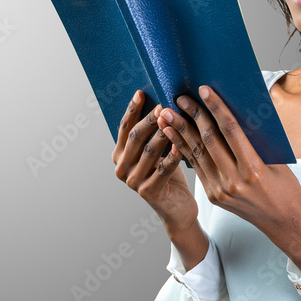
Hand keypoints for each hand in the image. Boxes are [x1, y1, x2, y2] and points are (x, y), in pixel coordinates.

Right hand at [112, 89, 197, 230]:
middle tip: (163, 106)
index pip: (124, 127)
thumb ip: (152, 132)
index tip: (141, 93)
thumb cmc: (168, 173)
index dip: (132, 110)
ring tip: (173, 120)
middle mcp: (121, 168)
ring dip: (162, 134)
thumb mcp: (157, 150)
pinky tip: (181, 147)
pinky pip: (162, 170)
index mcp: (119, 155)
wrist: (177, 207)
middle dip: (149, 119)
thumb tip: (160, 102)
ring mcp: (133, 181)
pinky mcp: (148, 192)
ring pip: (149, 152)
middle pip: (135, 137)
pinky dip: (172, 157)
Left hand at [158, 85, 300, 270]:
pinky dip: (182, 148)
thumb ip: (255, 139)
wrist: (283, 221)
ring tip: (167, 114)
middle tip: (180, 98)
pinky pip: (196, 166)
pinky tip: (173, 134)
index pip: (231, 131)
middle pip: (209, 140)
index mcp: (253, 168)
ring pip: (197, 153)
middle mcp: (234, 180)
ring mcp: (220, 190)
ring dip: (180, 131)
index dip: (216, 108)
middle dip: (193, 116)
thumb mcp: (275, 160)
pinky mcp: (212, 195)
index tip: (204, 90)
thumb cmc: (285, 187)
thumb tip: (236, 110)